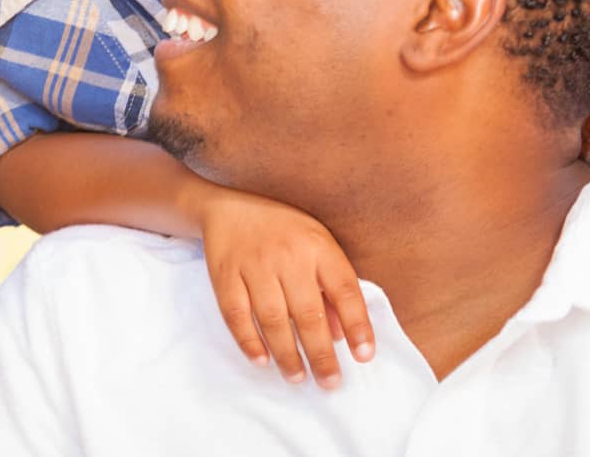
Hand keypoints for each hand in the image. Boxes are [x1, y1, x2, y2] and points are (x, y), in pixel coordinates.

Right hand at [196, 188, 372, 389]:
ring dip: (287, 354)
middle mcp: (287, 255)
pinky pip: (236, 314)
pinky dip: (249, 341)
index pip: (345, 290)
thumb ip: (331, 288)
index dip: (357, 325)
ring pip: (273, 319)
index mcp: (318, 246)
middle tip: (330, 382)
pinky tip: (262, 360)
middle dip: (321, 353)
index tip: (364, 356)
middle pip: (308, 313)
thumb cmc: (283, 232)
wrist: (228, 207)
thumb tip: (340, 336)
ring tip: (298, 377)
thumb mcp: (316, 246)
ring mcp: (254, 264)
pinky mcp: (225, 274)